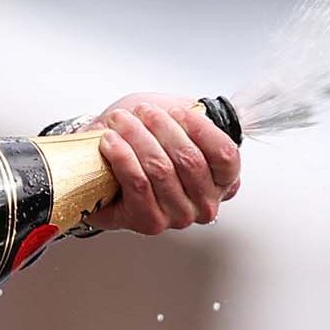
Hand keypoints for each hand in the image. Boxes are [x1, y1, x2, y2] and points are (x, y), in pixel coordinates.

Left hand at [87, 93, 240, 234]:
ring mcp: (179, 216)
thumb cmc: (141, 148)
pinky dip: (122, 156)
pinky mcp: (149, 223)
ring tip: (120, 121)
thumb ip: (186, 116)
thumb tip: (188, 107)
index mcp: (221, 180)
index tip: (176, 111)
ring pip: (161, 169)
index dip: (201, 129)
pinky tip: (110, 141)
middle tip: (142, 111)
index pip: (225, 154)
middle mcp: (205, 203)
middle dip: (161, 127)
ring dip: (137, 137)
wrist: (105, 175)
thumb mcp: (171, 123)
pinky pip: (138, 183)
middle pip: (189, 159)